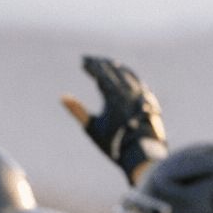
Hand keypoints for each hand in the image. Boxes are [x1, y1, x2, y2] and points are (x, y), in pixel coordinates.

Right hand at [63, 56, 166, 183]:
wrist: (143, 152)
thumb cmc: (115, 142)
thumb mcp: (93, 127)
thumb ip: (78, 110)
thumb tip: (63, 97)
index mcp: (113, 94)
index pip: (100, 73)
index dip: (90, 66)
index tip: (82, 61)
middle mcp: (129, 89)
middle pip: (114, 70)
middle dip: (101, 63)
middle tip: (92, 60)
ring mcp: (141, 93)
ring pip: (128, 73)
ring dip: (116, 67)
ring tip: (109, 65)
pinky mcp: (150, 100)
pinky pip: (138, 82)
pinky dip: (129, 76)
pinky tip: (128, 78)